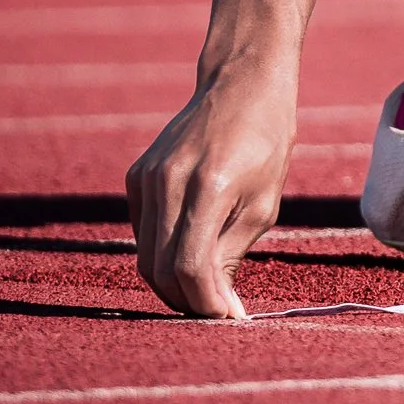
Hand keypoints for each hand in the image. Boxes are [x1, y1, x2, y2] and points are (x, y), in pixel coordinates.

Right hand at [127, 66, 297, 320]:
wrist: (241, 86)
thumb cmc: (266, 143)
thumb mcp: (263, 204)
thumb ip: (232, 253)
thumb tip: (218, 306)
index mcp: (206, 187)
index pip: (190, 266)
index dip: (206, 302)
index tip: (227, 318)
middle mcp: (166, 182)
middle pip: (159, 268)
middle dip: (186, 300)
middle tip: (216, 312)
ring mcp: (145, 178)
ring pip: (145, 255)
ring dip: (171, 283)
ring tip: (206, 291)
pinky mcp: (136, 176)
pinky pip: (143, 232)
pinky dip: (162, 253)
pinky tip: (192, 252)